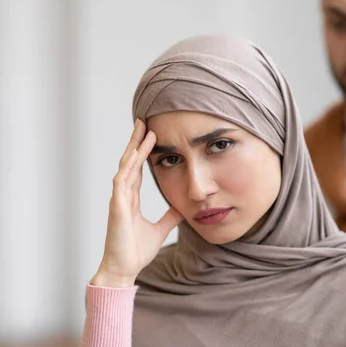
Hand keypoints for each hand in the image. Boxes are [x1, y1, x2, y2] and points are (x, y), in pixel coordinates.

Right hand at [92, 119, 182, 287]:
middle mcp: (124, 195)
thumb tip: (182, 208)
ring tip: (142, 130)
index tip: (151, 133)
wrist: (124, 269)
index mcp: (132, 198)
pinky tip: (134, 156)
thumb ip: (169, 217)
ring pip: (126, 167)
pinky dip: (128, 168)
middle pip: (130, 161)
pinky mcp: (117, 208)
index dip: (143, 150)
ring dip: (134, 148)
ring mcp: (119, 200)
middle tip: (143, 121)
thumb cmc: (136, 250)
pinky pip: (121, 183)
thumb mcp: (160, 229)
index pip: (137, 168)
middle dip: (136, 141)